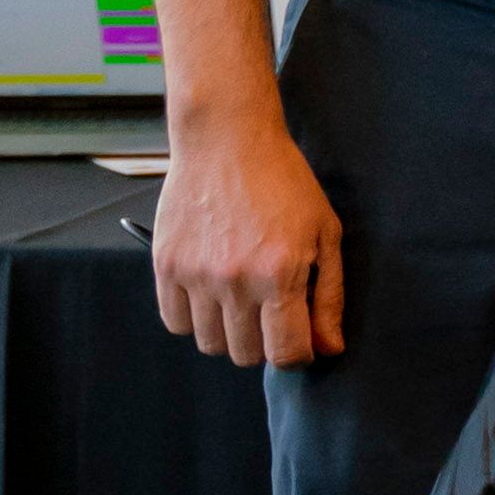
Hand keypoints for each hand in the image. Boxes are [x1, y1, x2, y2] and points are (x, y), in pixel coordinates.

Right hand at [150, 101, 341, 367]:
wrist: (227, 140)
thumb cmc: (285, 184)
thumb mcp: (325, 233)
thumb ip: (329, 297)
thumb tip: (328, 349)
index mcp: (280, 274)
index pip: (285, 353)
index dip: (297, 354)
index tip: (299, 339)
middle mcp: (234, 280)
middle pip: (246, 355)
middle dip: (265, 343)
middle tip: (270, 312)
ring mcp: (195, 274)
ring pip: (210, 344)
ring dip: (229, 332)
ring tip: (241, 298)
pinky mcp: (165, 265)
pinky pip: (174, 322)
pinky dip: (194, 317)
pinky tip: (211, 292)